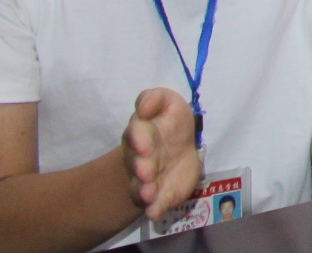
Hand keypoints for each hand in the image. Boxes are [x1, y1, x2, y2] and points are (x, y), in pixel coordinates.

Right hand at [119, 87, 201, 220]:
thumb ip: (155, 98)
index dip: (139, 140)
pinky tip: (154, 212)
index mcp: (142, 134)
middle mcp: (140, 158)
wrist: (176, 151)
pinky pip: (155, 203)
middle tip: (146, 171)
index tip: (144, 145)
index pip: (136, 134)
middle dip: (141, 167)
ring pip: (141, 186)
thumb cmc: (170, 124)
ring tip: (148, 194)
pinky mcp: (160, 194)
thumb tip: (144, 106)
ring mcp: (149, 179)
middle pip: (137, 163)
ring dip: (144, 190)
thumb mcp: (168, 103)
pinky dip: (154, 208)